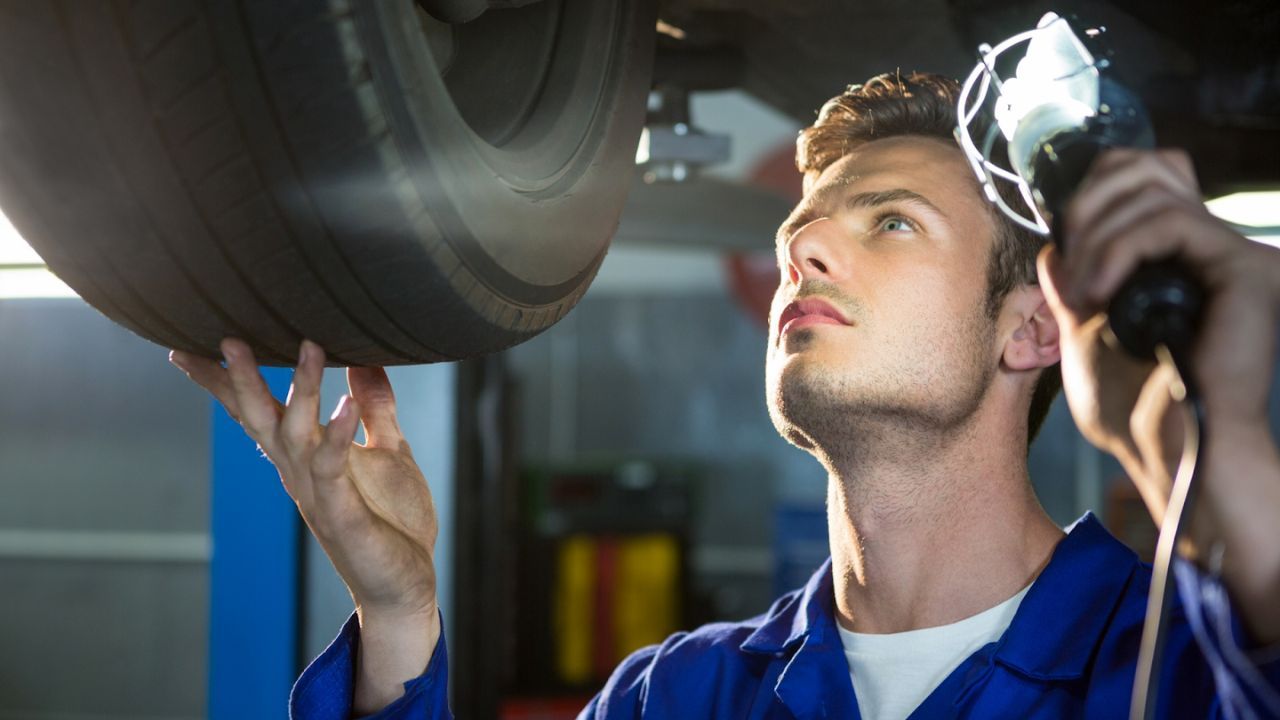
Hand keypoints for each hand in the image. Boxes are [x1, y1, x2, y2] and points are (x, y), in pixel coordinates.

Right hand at [170, 338, 440, 711]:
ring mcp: (316, 493)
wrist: (403, 585)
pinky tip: (345, 403)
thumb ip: (375, 408)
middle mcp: (298, 473)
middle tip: (227, 336)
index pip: (256, 412)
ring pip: (295, 435)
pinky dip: (337, 433)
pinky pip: (333, 467)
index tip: (186, 347)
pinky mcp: (342, 513)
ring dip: (300, 391)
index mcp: (302, 457)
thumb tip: (366, 361)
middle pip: (260, 419)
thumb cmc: (392, 521)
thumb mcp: (389, 452)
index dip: (223, 382)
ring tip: (308, 346)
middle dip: (242, 379)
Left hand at [1037, 147, 1279, 641]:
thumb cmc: (1132, 410)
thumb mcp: (1083, 335)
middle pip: (1144, 167)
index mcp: (1179, 258)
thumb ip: (1073, 286)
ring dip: (1095, 238)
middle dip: (1086, 209)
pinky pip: (1169, 225)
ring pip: (1151, 192)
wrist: (1171, 452)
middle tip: (1070, 272)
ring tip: (1081, 296)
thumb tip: (1054, 247)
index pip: (1141, 177)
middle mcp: (1212, 247)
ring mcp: (1234, 254)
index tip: (1062, 248)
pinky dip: (1117, 250)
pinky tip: (1098, 293)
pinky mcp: (1244, 267)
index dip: (1090, 194)